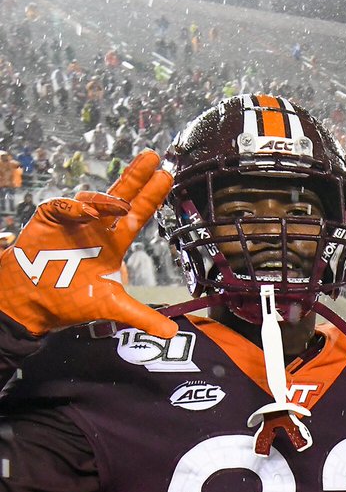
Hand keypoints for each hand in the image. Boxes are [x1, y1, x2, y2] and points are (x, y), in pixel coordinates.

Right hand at [0, 150, 175, 337]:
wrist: (30, 301)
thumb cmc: (68, 299)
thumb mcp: (110, 307)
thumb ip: (140, 317)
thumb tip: (170, 334)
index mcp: (114, 242)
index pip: (138, 214)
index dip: (152, 195)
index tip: (167, 175)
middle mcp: (97, 227)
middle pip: (121, 196)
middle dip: (136, 177)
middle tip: (153, 157)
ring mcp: (74, 221)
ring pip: (93, 199)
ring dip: (106, 198)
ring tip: (118, 204)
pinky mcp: (49, 220)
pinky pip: (63, 205)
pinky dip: (74, 206)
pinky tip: (86, 211)